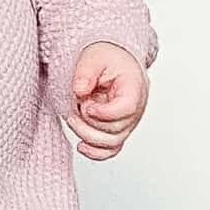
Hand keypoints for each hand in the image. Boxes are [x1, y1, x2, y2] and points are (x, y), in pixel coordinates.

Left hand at [67, 42, 148, 161]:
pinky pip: (111, 150)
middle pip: (117, 130)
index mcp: (134, 87)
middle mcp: (136, 108)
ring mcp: (128, 122)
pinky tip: (81, 145)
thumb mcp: (93, 57)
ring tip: (73, 119)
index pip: (126, 109)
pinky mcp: (118, 130)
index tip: (86, 104)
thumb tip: (80, 91)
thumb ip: (86, 73)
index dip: (104, 113)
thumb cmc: (107, 58)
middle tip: (76, 107)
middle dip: (89, 123)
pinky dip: (95, 152)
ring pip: (112, 143)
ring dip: (88, 137)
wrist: (113, 60)